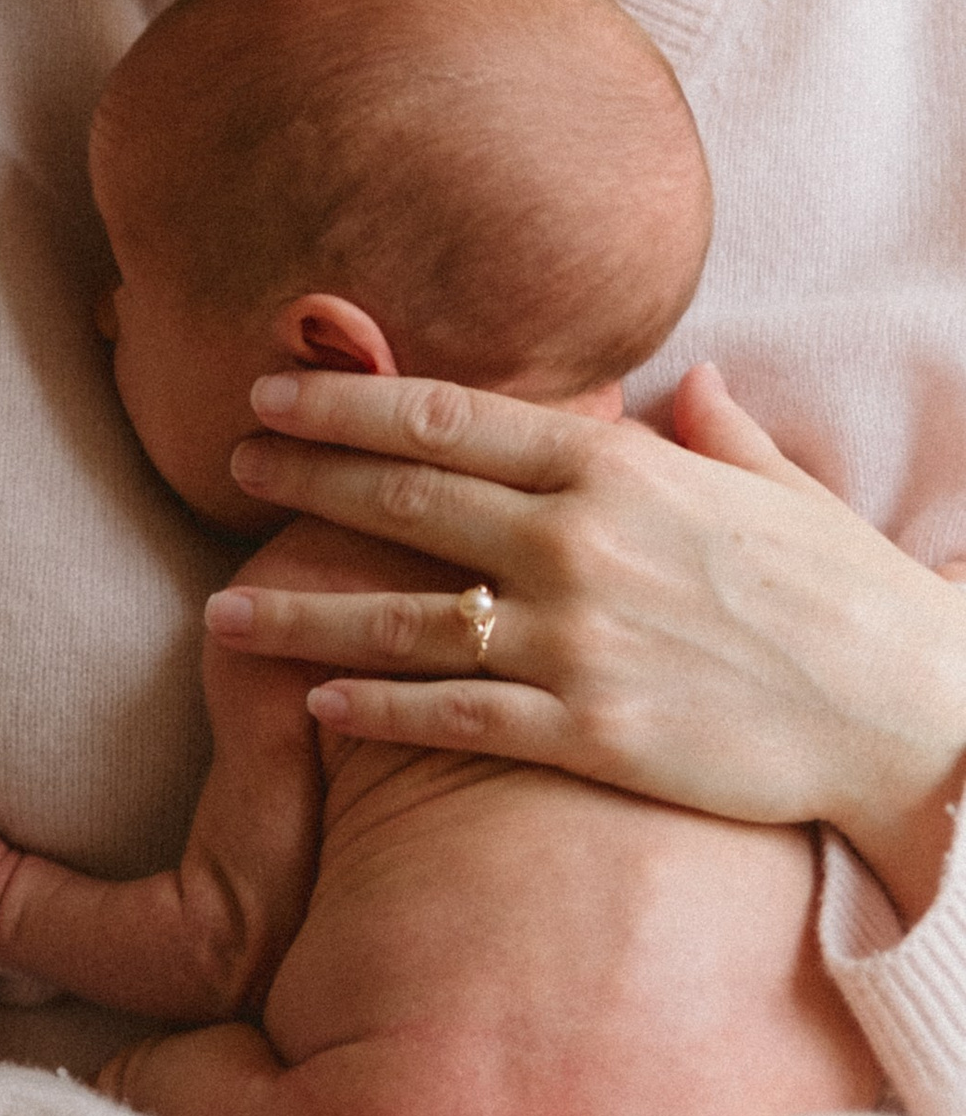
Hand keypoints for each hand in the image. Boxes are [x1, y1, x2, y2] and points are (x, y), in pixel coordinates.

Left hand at [206, 362, 965, 920]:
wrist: (914, 715)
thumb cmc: (847, 597)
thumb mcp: (777, 488)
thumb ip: (711, 433)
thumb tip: (687, 381)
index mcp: (615, 468)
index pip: (446, 419)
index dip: (345, 405)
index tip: (271, 394)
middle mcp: (580, 543)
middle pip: (403, 500)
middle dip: (302, 480)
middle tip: (227, 468)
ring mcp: (579, 641)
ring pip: (403, 619)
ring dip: (300, 613)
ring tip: (218, 615)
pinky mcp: (590, 734)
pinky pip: (455, 717)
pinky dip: (376, 711)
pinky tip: (315, 708)